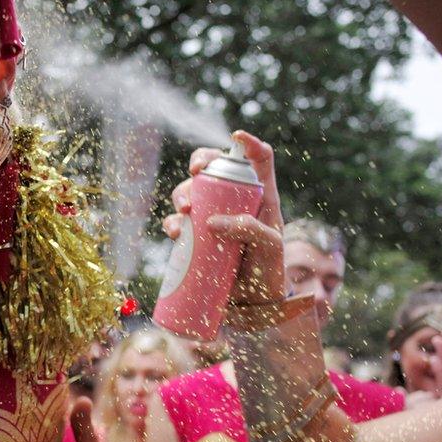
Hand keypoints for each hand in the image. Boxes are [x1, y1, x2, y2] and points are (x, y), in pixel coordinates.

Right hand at [163, 130, 284, 305]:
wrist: (252, 303)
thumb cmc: (270, 271)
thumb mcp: (270, 247)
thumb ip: (250, 230)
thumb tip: (212, 222)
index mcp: (260, 196)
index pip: (259, 160)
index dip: (248, 144)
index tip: (236, 138)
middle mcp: (234, 201)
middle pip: (214, 167)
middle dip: (200, 161)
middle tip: (197, 172)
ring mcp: (212, 218)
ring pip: (190, 192)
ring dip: (182, 193)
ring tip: (185, 212)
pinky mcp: (196, 238)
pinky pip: (177, 222)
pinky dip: (171, 222)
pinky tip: (173, 231)